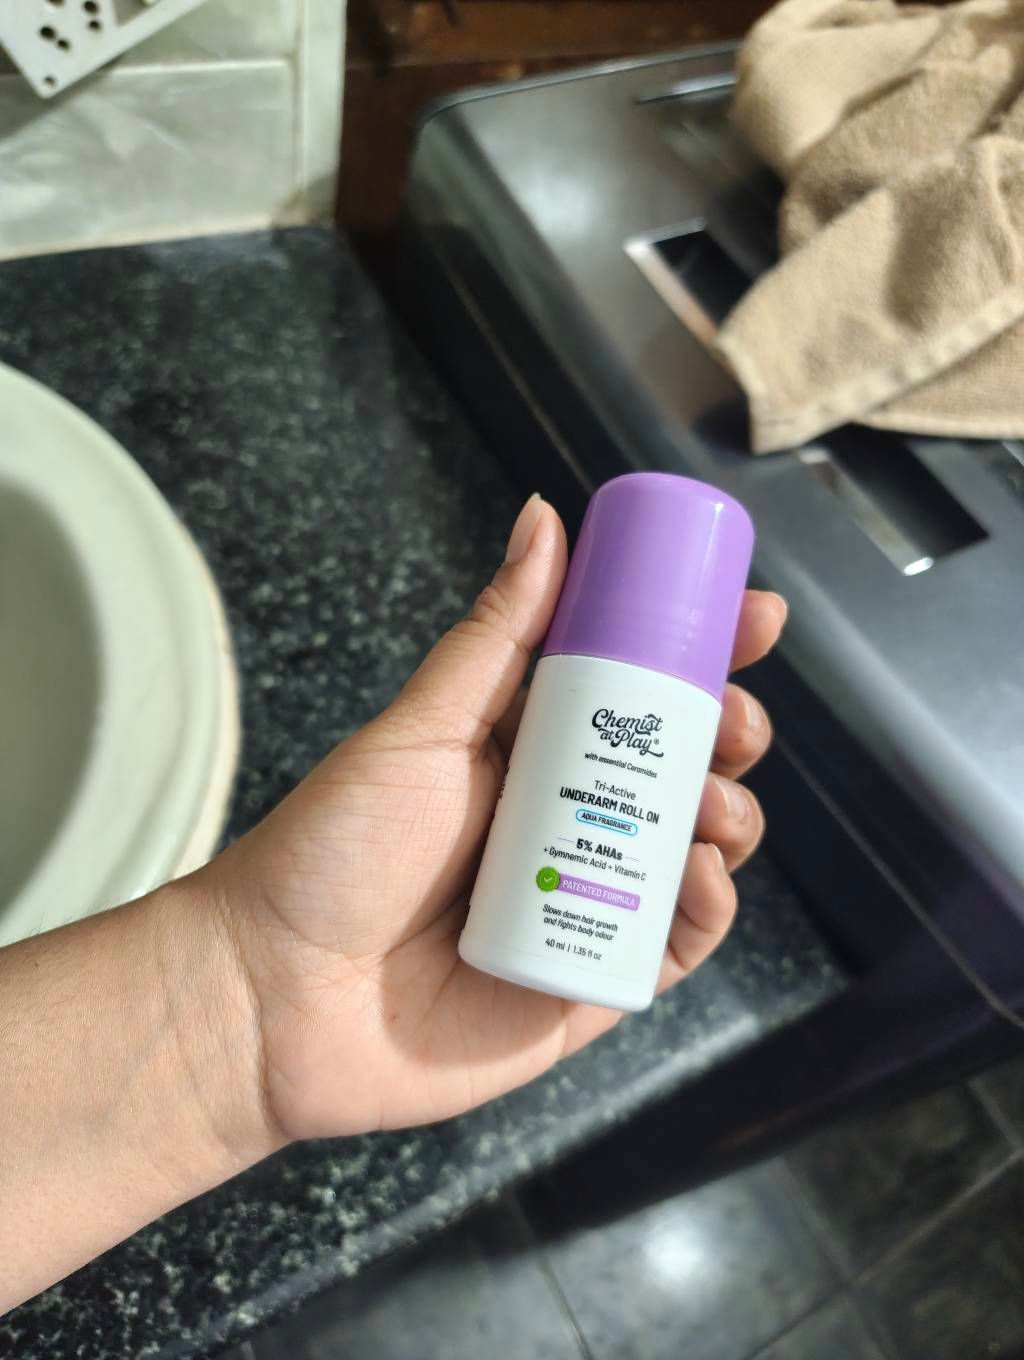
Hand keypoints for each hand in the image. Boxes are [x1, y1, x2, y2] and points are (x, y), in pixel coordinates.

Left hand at [209, 496, 785, 1142]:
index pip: (636, 694)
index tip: (755, 620)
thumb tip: (543, 515)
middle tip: (732, 723)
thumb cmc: (335, 851)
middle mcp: (567, 822)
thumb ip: (494, 636)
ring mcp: (585, 902)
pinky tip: (701, 873)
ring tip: (712, 802)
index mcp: (529, 753)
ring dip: (729, 814)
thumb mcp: (422, 729)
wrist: (278, 997)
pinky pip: (675, 945)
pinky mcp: (593, 984)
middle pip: (681, 768)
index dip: (704, 655)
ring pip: (692, 850)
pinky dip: (707, 907)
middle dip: (729, 735)